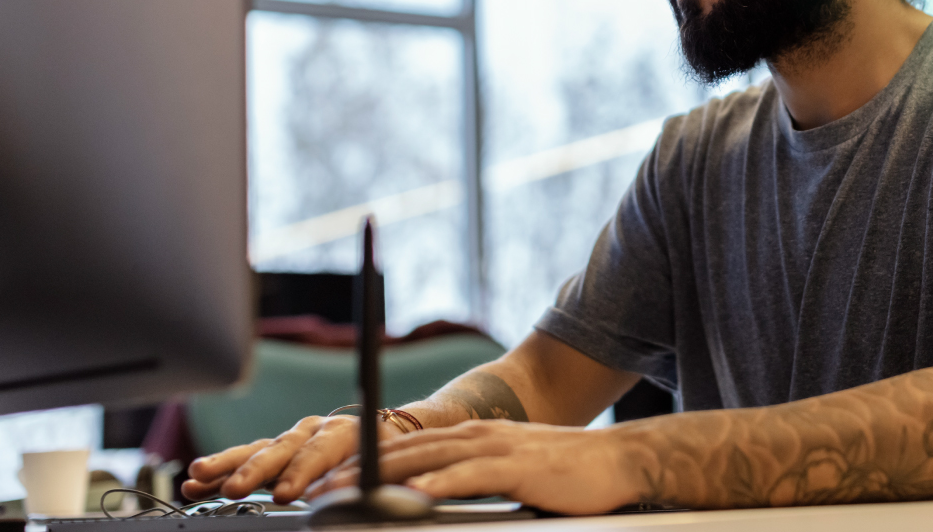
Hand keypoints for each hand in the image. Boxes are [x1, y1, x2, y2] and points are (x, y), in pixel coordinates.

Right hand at [183, 414, 399, 503]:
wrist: (386, 434)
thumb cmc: (388, 454)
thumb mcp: (387, 465)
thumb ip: (367, 479)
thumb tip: (354, 498)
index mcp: (341, 432)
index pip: (318, 454)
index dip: (301, 474)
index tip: (287, 494)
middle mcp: (311, 431)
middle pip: (279, 450)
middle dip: (255, 471)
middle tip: (233, 489)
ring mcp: (291, 439)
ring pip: (255, 451)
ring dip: (225, 466)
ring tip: (197, 478)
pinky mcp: (276, 451)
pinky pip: (245, 459)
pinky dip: (221, 471)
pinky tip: (194, 481)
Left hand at [310, 421, 639, 515]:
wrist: (620, 460)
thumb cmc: (568, 473)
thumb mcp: (511, 471)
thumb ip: (473, 479)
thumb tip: (433, 498)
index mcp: (473, 436)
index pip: (407, 448)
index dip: (362, 462)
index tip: (325, 481)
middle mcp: (477, 435)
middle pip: (404, 451)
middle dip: (353, 471)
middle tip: (312, 490)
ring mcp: (495, 448)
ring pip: (424, 460)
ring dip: (378, 477)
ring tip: (341, 494)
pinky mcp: (515, 467)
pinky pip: (466, 476)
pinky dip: (434, 485)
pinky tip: (410, 495)